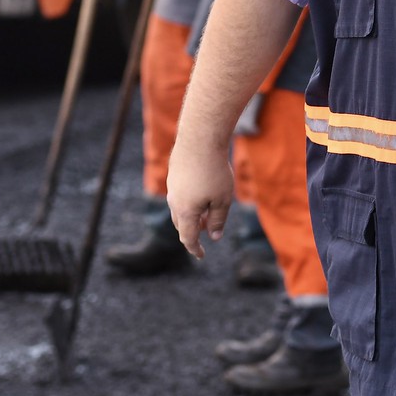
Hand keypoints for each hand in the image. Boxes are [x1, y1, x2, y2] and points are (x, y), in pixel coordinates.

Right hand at [167, 133, 235, 257]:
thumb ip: (218, 220)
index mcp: (185, 213)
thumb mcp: (223, 200)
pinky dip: (189, 202)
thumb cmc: (213, 171)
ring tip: (206, 215)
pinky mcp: (174, 174)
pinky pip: (179, 195)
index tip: (201, 255)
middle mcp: (174, 202)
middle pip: (181, 225)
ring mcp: (172, 188)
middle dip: (193, 232)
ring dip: (191, 216)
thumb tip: (214, 237)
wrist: (199, 139)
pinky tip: (202, 193)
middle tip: (207, 233)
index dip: (195, 249)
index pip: (188, 238)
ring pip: (179, 210)